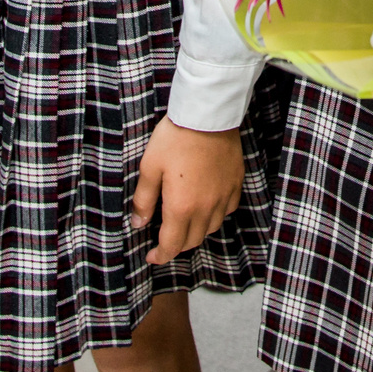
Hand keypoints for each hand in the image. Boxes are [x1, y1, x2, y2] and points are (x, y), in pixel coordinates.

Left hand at [131, 116, 243, 265]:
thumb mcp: (149, 167)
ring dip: (196, 232)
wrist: (207, 115)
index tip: (152, 256)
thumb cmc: (175, 138)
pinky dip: (214, 216)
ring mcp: (223, 196)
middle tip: (164, 240)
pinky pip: (226, 210)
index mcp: (181, 206)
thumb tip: (138, 223)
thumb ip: (144, 200)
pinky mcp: (235, 183)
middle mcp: (205, 207)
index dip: (160, 255)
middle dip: (176, 245)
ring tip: (184, 224)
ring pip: (211, 228)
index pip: (172, 245)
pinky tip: (206, 207)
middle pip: (192, 240)